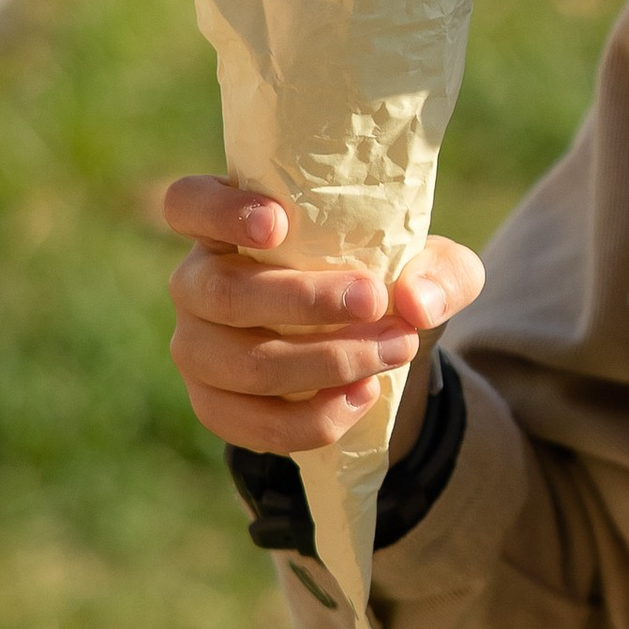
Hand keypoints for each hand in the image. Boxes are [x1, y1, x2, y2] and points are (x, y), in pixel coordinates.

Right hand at [162, 176, 482, 455]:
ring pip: (243, 364)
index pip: (188, 203)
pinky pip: (252, 424)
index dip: (219, 212)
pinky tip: (364, 397)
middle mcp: (198, 283)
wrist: (373, 352)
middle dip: (304, 301)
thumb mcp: (430, 266)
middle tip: (376, 299)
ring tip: (394, 350)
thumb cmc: (383, 284)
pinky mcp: (214, 406)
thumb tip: (416, 303)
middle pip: (223, 292)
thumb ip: (440, 272)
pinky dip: (315, 417)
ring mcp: (197, 348)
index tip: (277, 223)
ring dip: (326, 363)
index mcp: (230, 226)